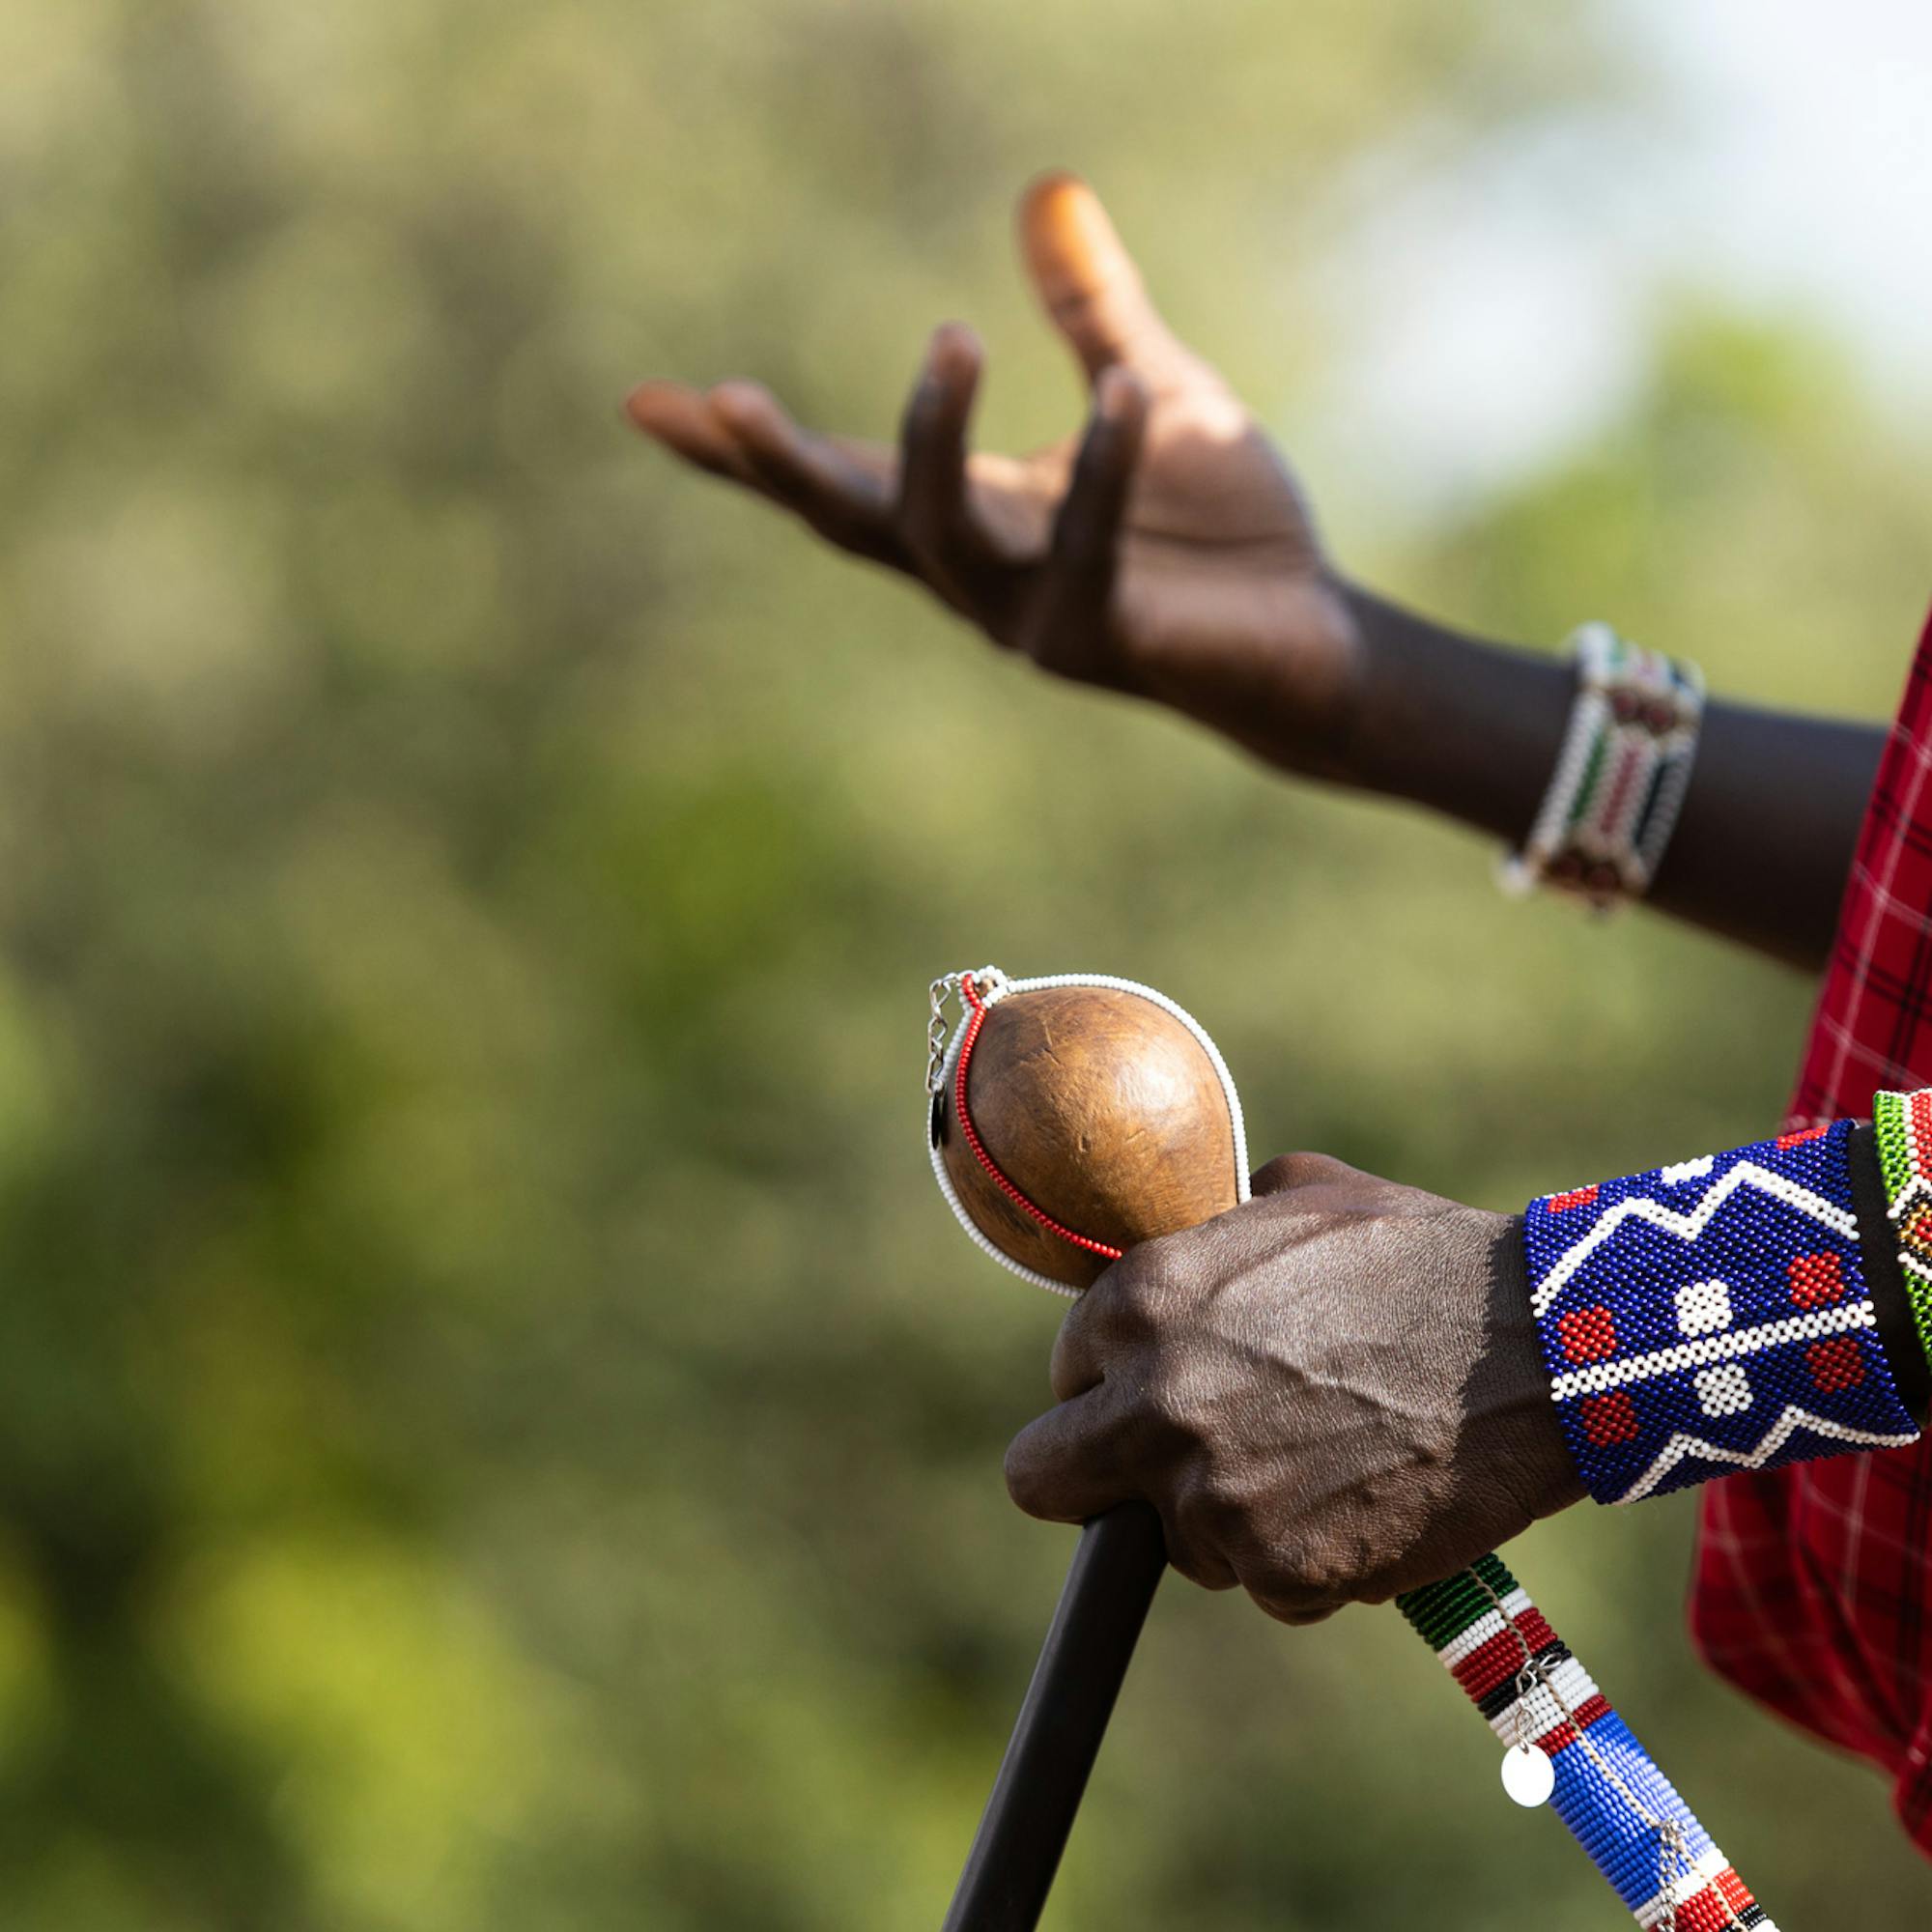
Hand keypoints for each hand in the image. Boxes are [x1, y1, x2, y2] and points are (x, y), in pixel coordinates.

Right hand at [625, 174, 1365, 776]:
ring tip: (951, 334)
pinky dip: (1099, 471)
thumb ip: (1090, 311)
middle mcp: (979, 572)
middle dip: (777, 467)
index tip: (649, 402)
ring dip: (929, 442)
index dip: (746, 449)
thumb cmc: (1219, 527)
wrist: (1311, 634)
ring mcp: (1029, 618)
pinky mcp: (1102, 641)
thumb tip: (1046, 187)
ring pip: (939, 540)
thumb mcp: (1147, 389)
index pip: (843, 475)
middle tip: (720, 400)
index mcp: (974, 512)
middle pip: (847, 520)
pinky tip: (1124, 394)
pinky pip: (1081, 553)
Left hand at [1003, 1154, 1584, 1624]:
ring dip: (1227, 1522)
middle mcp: (1155, 1399)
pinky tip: (1367, 1505)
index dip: (1114, 1386)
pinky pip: (1265, 1587)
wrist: (1538, 1348)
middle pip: (1042, 1477)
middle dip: (1094, 1479)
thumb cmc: (1426, 1259)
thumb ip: (1221, 1229)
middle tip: (1162, 1475)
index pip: (1064, 1373)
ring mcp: (1211, 1495)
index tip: (1163, 1393)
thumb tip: (1194, 1242)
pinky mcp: (1279, 1571)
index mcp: (1143, 1300)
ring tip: (1323, 1467)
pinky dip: (1309, 1566)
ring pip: (1174, 1541)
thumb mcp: (1306, 1197)